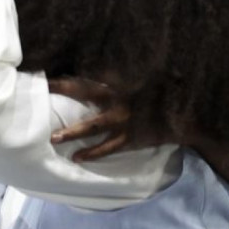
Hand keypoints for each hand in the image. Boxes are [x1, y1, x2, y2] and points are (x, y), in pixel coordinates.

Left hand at [48, 76, 165, 160]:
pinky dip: (93, 153)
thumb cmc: (155, 98)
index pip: (89, 72)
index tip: (47, 71)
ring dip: (72, 133)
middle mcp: (120, 98)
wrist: (185, 119)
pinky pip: (108, 147)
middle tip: (43, 89)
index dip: (68, 71)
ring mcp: (125, 120)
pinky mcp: (130, 138)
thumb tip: (93, 71)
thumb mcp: (137, 84)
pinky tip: (77, 157)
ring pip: (93, 126)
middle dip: (63, 88)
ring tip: (53, 138)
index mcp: (119, 83)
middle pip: (85, 90)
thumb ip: (116, 78)